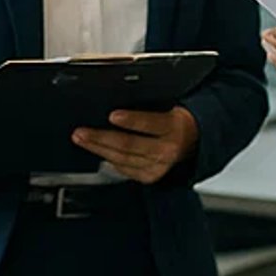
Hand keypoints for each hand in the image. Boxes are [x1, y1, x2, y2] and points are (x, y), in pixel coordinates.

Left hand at [71, 105, 200, 184]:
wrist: (194, 141)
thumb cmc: (174, 119)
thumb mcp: (167, 106)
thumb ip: (146, 105)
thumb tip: (115, 99)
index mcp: (173, 126)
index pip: (150, 123)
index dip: (131, 120)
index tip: (112, 115)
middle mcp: (167, 149)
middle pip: (130, 145)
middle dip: (102, 138)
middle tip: (81, 132)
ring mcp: (159, 166)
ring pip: (123, 159)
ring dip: (99, 149)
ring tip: (82, 140)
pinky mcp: (151, 176)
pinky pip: (125, 169)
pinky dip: (110, 160)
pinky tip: (98, 152)